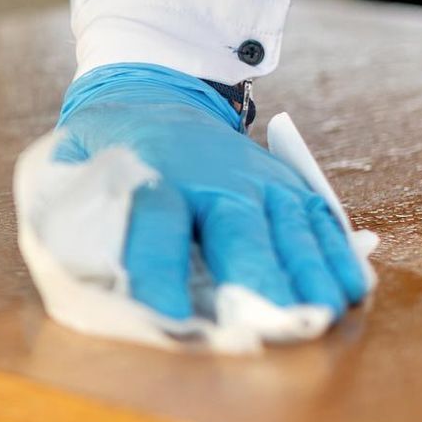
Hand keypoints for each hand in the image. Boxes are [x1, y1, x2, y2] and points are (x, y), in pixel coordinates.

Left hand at [52, 64, 369, 319]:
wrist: (153, 93)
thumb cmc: (109, 147)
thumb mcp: (70, 164)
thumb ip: (71, 210)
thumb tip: (72, 271)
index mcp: (153, 171)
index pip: (157, 222)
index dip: (161, 271)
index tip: (167, 318)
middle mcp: (214, 174)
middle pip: (239, 227)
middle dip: (254, 278)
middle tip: (266, 328)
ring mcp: (259, 178)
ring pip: (290, 226)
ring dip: (308, 275)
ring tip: (318, 318)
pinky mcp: (289, 184)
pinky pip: (321, 220)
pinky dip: (338, 255)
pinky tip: (350, 292)